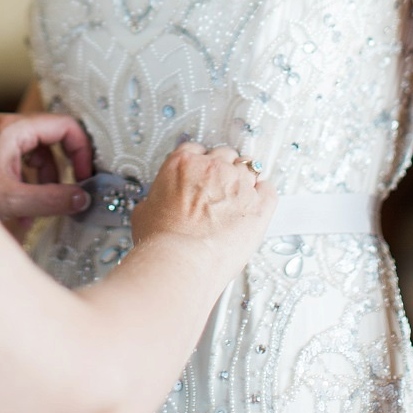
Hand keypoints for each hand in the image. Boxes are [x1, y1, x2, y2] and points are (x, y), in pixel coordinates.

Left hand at [0, 111, 92, 220]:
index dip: (81, 150)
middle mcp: (5, 126)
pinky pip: (19, 160)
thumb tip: (83, 199)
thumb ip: (52, 200)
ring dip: (43, 181)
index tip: (85, 177)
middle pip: (51, 139)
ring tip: (35, 213)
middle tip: (69, 196)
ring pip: (36, 152)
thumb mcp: (13, 201)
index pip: (64, 125)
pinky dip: (26, 182)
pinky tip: (20, 211)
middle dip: (60, 171)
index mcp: (13, 129)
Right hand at [131, 143, 275, 273]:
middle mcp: (212, 168)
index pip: (196, 150)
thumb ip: (156, 199)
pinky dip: (264, 194)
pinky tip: (258, 201)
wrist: (180, 263)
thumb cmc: (161, 242)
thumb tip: (156, 204)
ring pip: (248, 168)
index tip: (201, 173)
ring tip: (239, 196)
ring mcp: (238, 184)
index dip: (200, 163)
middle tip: (218, 188)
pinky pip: (269, 189)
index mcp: (182, 164)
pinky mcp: (258, 206)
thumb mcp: (144, 212)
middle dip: (222, 168)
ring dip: (244, 179)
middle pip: (224, 154)